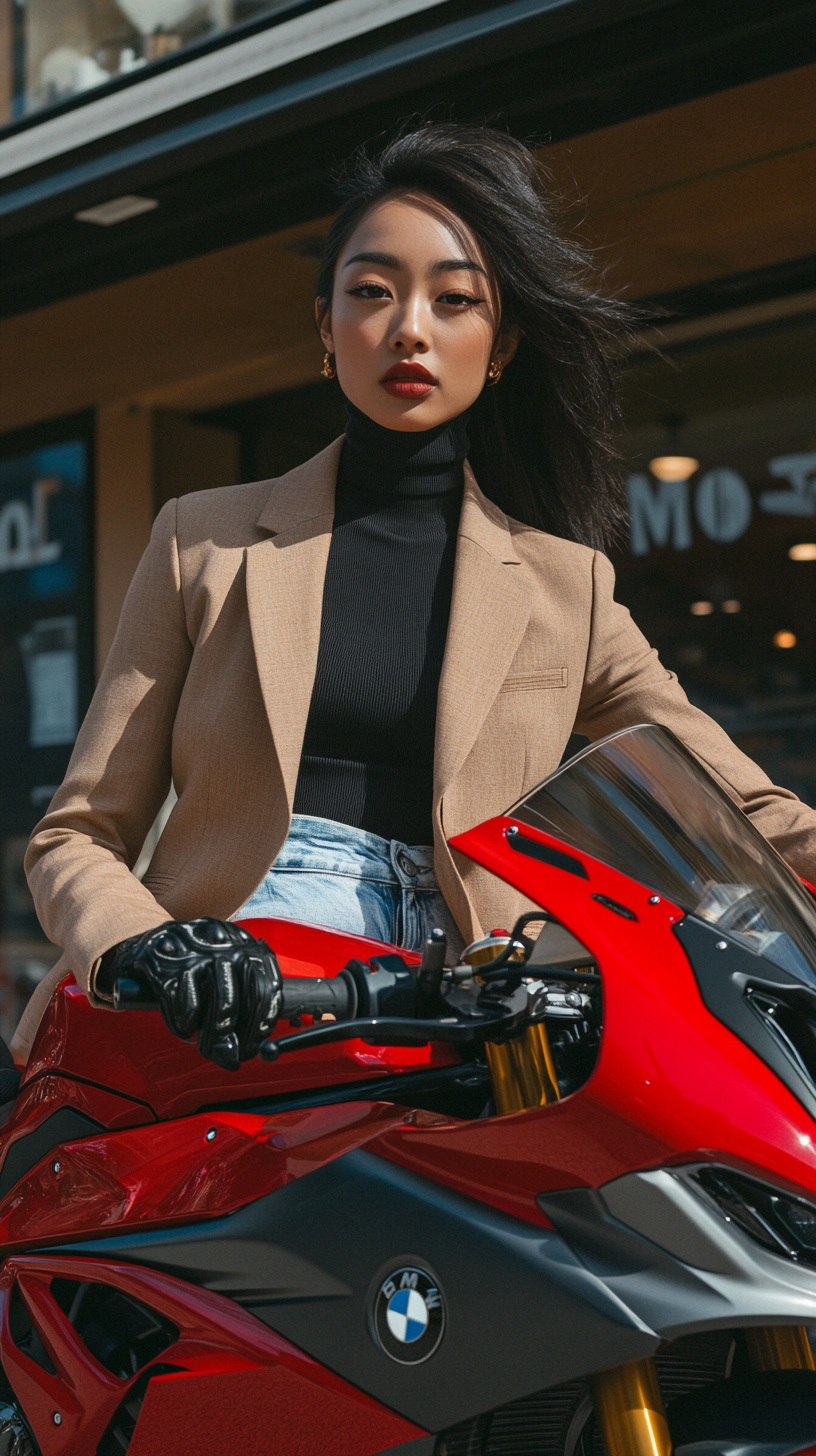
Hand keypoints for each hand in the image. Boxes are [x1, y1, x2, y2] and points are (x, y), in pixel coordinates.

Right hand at [98, 918, 281, 1070]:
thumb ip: (237, 1008)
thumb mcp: (220, 975)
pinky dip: (184, 1026)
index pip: (268, 986)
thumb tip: (235, 1056)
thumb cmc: (189, 967)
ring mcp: (197, 950)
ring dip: (211, 1036)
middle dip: (235, 1038)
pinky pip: (185, 1007)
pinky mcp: (166, 962)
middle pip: (246, 998)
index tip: (254, 1046)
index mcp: (246, 943)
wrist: (143, 944)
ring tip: (201, 1043)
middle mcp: (226, 942)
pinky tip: (182, 1026)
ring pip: (220, 1005)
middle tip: (226, 1057)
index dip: (263, 1023)